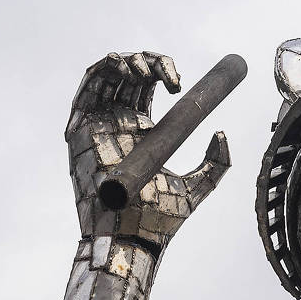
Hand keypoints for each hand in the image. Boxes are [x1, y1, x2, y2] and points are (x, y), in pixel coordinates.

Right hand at [66, 51, 230, 248]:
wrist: (133, 237)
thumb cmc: (158, 220)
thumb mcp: (198, 187)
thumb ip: (215, 165)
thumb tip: (220, 133)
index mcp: (142, 131)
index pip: (149, 85)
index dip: (162, 70)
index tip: (181, 83)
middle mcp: (118, 123)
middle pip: (130, 76)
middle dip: (148, 63)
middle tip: (168, 76)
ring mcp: (99, 125)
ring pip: (108, 77)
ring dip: (126, 62)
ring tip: (146, 71)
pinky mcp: (80, 131)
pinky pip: (86, 91)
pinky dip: (100, 71)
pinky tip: (119, 66)